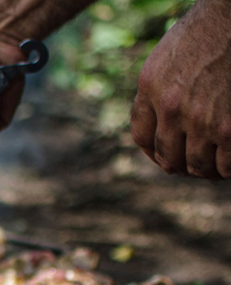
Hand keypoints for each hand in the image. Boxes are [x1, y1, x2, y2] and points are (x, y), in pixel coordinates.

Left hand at [130, 0, 230, 178]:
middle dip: (177, 165)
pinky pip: (226, 164)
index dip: (152, 152)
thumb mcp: (165, 59)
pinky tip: (228, 165)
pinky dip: (227, 169)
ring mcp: (201, 119)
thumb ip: (156, 91)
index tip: (163, 155)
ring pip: (195, 165)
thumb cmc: (206, 33)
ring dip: (203, 170)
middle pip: (167, 157)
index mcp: (150, 88)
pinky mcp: (230, 128)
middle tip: (189, 166)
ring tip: (210, 168)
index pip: (143, 137)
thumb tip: (157, 122)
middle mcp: (171, 107)